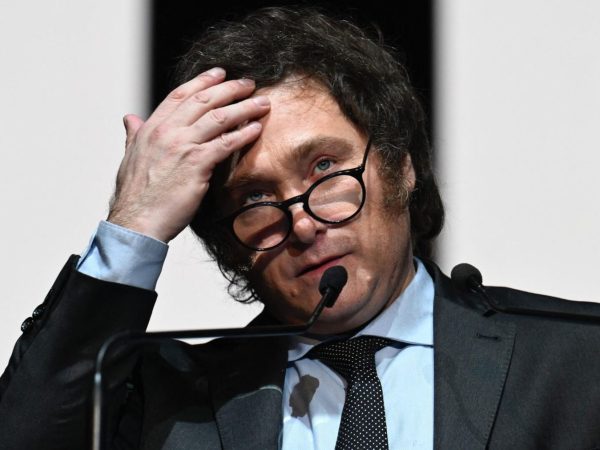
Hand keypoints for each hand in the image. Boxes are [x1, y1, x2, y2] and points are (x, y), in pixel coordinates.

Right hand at [107, 68, 269, 242]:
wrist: (137, 221)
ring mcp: (181, 146)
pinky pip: (225, 143)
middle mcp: (166, 132)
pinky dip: (243, 134)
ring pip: (218, 118)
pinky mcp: (196, 164)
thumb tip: (131, 118)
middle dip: (229, 89)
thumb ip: (134, 135)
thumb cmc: (137, 196)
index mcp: (151, 128)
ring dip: (244, 107)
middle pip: (203, 101)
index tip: (219, 74)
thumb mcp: (130, 157)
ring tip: (262, 103)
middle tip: (248, 84)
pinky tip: (256, 128)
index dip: (202, 82)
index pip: (180, 96)